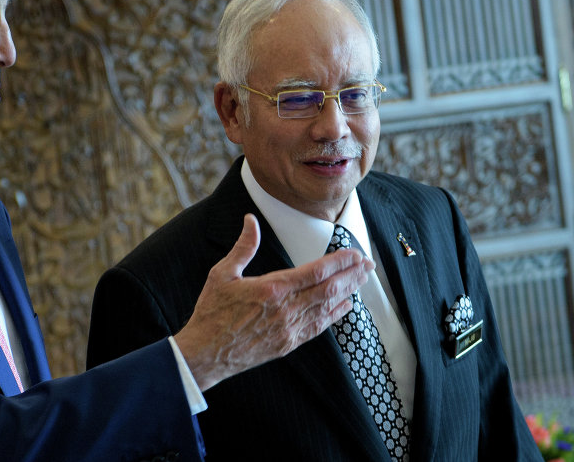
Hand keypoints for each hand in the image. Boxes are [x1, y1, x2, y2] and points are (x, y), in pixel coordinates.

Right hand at [173, 214, 372, 390]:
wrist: (205, 353)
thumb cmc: (211, 312)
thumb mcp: (222, 274)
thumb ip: (243, 247)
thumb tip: (251, 220)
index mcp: (272, 289)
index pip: (316, 271)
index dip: (339, 261)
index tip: (354, 253)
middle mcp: (286, 310)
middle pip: (329, 289)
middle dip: (352, 275)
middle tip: (368, 264)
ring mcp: (289, 329)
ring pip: (328, 308)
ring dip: (349, 292)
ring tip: (362, 280)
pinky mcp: (288, 344)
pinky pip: (318, 327)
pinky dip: (335, 315)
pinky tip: (345, 306)